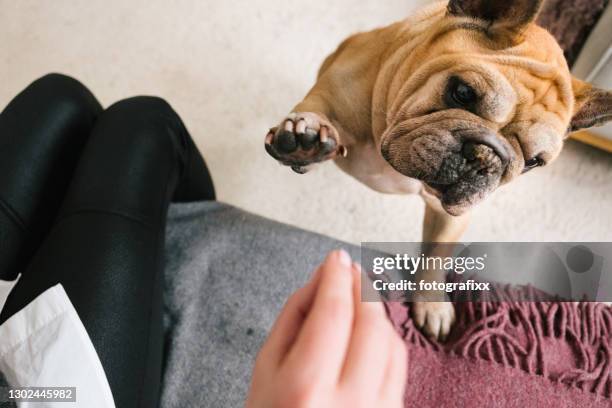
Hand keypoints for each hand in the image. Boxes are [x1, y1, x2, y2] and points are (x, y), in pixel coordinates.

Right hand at [246, 250, 406, 407]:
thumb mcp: (266, 367)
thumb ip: (294, 316)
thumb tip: (322, 279)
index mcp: (305, 390)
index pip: (332, 314)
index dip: (336, 278)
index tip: (336, 259)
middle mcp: (349, 405)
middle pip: (370, 325)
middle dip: (362, 289)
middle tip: (350, 271)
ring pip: (392, 344)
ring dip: (377, 312)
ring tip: (358, 297)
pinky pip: (398, 367)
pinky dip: (385, 340)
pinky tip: (369, 330)